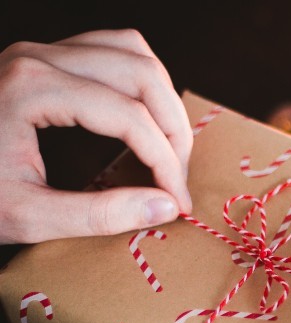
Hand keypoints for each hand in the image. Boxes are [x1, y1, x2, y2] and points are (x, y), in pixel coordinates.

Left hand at [0, 29, 191, 244]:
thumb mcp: (25, 215)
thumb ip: (98, 214)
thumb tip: (164, 206)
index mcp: (33, 89)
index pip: (129, 117)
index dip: (165, 162)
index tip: (176, 201)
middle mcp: (41, 57)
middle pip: (142, 74)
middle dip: (173, 130)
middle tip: (176, 177)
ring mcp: (43, 52)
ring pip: (134, 52)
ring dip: (162, 98)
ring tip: (169, 145)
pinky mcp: (47, 58)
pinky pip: (115, 50)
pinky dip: (142, 81)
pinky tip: (145, 116)